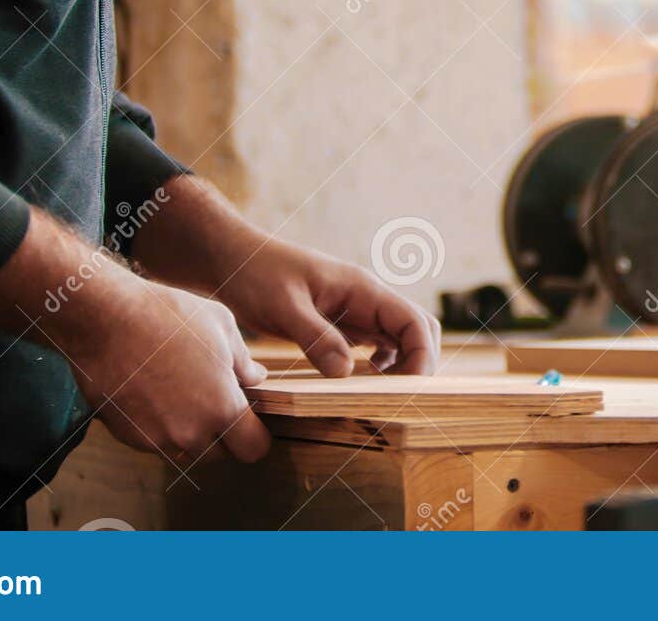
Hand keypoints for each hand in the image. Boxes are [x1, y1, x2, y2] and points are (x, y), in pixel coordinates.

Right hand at [66, 279, 273, 465]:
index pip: (254, 448)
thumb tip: (256, 377)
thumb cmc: (167, 317)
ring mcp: (157, 439)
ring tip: (182, 395)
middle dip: (222, 433)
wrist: (106, 320)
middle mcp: (191, 433)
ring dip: (190, 434)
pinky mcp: (129, 437)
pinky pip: (156, 443)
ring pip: (187, 452)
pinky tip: (155, 395)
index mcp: (222, 408)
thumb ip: (244, 362)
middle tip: (212, 399)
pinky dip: (160, 428)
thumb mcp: (222, 327)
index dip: (255, 435)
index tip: (249, 420)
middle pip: (220, 453)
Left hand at [125, 175, 441, 378]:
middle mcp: (367, 299)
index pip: (414, 321)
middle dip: (419, 363)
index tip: (408, 389)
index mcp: (363, 289)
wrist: (235, 260)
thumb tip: (347, 371)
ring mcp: (356, 310)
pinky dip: (383, 365)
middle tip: (399, 397)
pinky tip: (362, 381)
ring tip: (383, 395)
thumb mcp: (283, 306)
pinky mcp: (341, 323)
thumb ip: (316, 336)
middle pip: (418, 329)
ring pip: (400, 338)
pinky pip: (377, 344)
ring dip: (403, 365)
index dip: (422, 356)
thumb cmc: (256, 274)